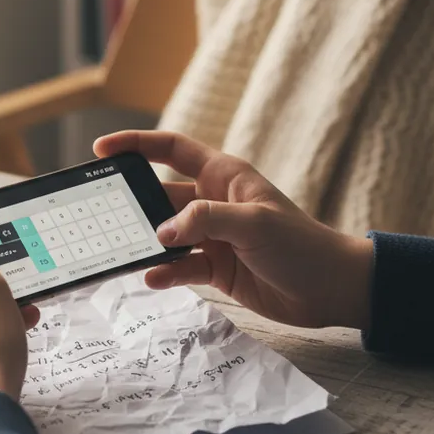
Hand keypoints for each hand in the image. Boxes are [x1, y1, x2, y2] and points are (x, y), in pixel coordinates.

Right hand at [93, 131, 373, 329]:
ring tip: (121, 250)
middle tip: (103, 212)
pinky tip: (152, 279)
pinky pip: (180, 266)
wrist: (332, 289)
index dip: (136, 144)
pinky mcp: (215, 267)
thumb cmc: (301, 245)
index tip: (102, 149)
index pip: (171, 149)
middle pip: (160, 195)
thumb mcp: (253, 223)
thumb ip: (204, 220)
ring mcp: (212, 236)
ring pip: (166, 234)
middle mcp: (212, 201)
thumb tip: (162, 231)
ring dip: (147, 242)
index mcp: (222, 175)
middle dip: (133, 202)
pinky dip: (165, 272)